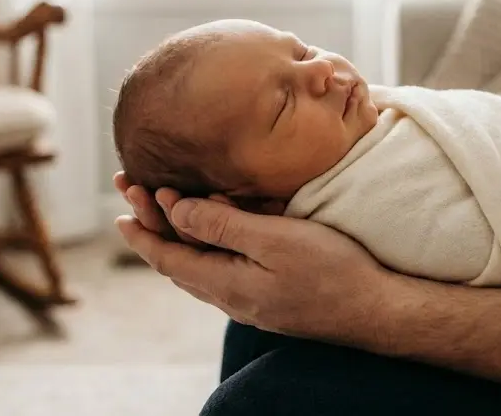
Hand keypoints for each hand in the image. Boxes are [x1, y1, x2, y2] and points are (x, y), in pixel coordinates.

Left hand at [112, 171, 396, 342]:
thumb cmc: (332, 271)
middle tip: (133, 190)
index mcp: (224, 283)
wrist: (376, 310)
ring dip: (177, 234)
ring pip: (199, 264)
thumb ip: (220, 226)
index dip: (142, 229)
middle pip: (178, 260)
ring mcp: (251, 299)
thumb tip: (172, 211)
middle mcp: (231, 296)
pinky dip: (205, 243)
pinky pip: (223, 267)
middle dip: (153, 224)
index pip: (167, 256)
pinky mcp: (270, 294)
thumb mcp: (273, 240)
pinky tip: (211, 230)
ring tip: (163, 206)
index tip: (124, 201)